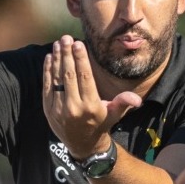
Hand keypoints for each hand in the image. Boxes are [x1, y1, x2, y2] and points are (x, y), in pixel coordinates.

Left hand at [42, 36, 140, 160]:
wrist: (82, 145)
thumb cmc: (101, 124)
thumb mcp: (115, 114)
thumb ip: (123, 103)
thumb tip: (137, 100)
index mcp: (90, 106)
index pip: (84, 78)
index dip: (80, 59)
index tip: (78, 43)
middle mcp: (73, 107)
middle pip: (69, 75)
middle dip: (67, 54)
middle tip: (66, 38)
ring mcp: (58, 109)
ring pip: (56, 79)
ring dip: (56, 60)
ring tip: (58, 44)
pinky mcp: (48, 109)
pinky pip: (47, 86)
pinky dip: (48, 71)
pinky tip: (50, 58)